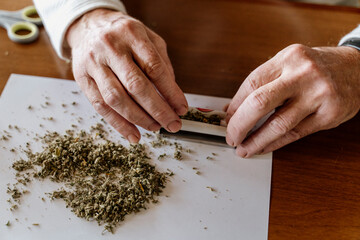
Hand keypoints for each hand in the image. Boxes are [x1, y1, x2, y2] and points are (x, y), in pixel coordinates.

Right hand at [66, 9, 187, 142]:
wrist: (88, 26)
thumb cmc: (123, 35)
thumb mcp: (148, 37)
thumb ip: (161, 62)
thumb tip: (172, 95)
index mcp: (132, 34)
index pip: (155, 67)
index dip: (171, 91)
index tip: (181, 108)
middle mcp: (111, 47)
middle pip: (136, 85)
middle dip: (158, 110)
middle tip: (172, 124)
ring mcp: (94, 63)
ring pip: (116, 98)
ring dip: (139, 119)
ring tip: (155, 128)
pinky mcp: (82, 79)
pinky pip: (100, 106)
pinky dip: (118, 124)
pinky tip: (133, 134)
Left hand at [226, 44, 359, 157]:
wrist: (358, 68)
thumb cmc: (317, 67)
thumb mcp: (289, 64)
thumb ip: (263, 83)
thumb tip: (233, 109)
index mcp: (287, 58)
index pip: (251, 84)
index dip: (235, 105)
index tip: (227, 119)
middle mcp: (302, 74)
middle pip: (260, 103)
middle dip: (239, 125)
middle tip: (231, 137)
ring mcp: (318, 95)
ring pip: (278, 124)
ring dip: (255, 141)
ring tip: (243, 149)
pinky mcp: (329, 115)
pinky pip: (295, 134)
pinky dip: (274, 144)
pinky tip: (263, 148)